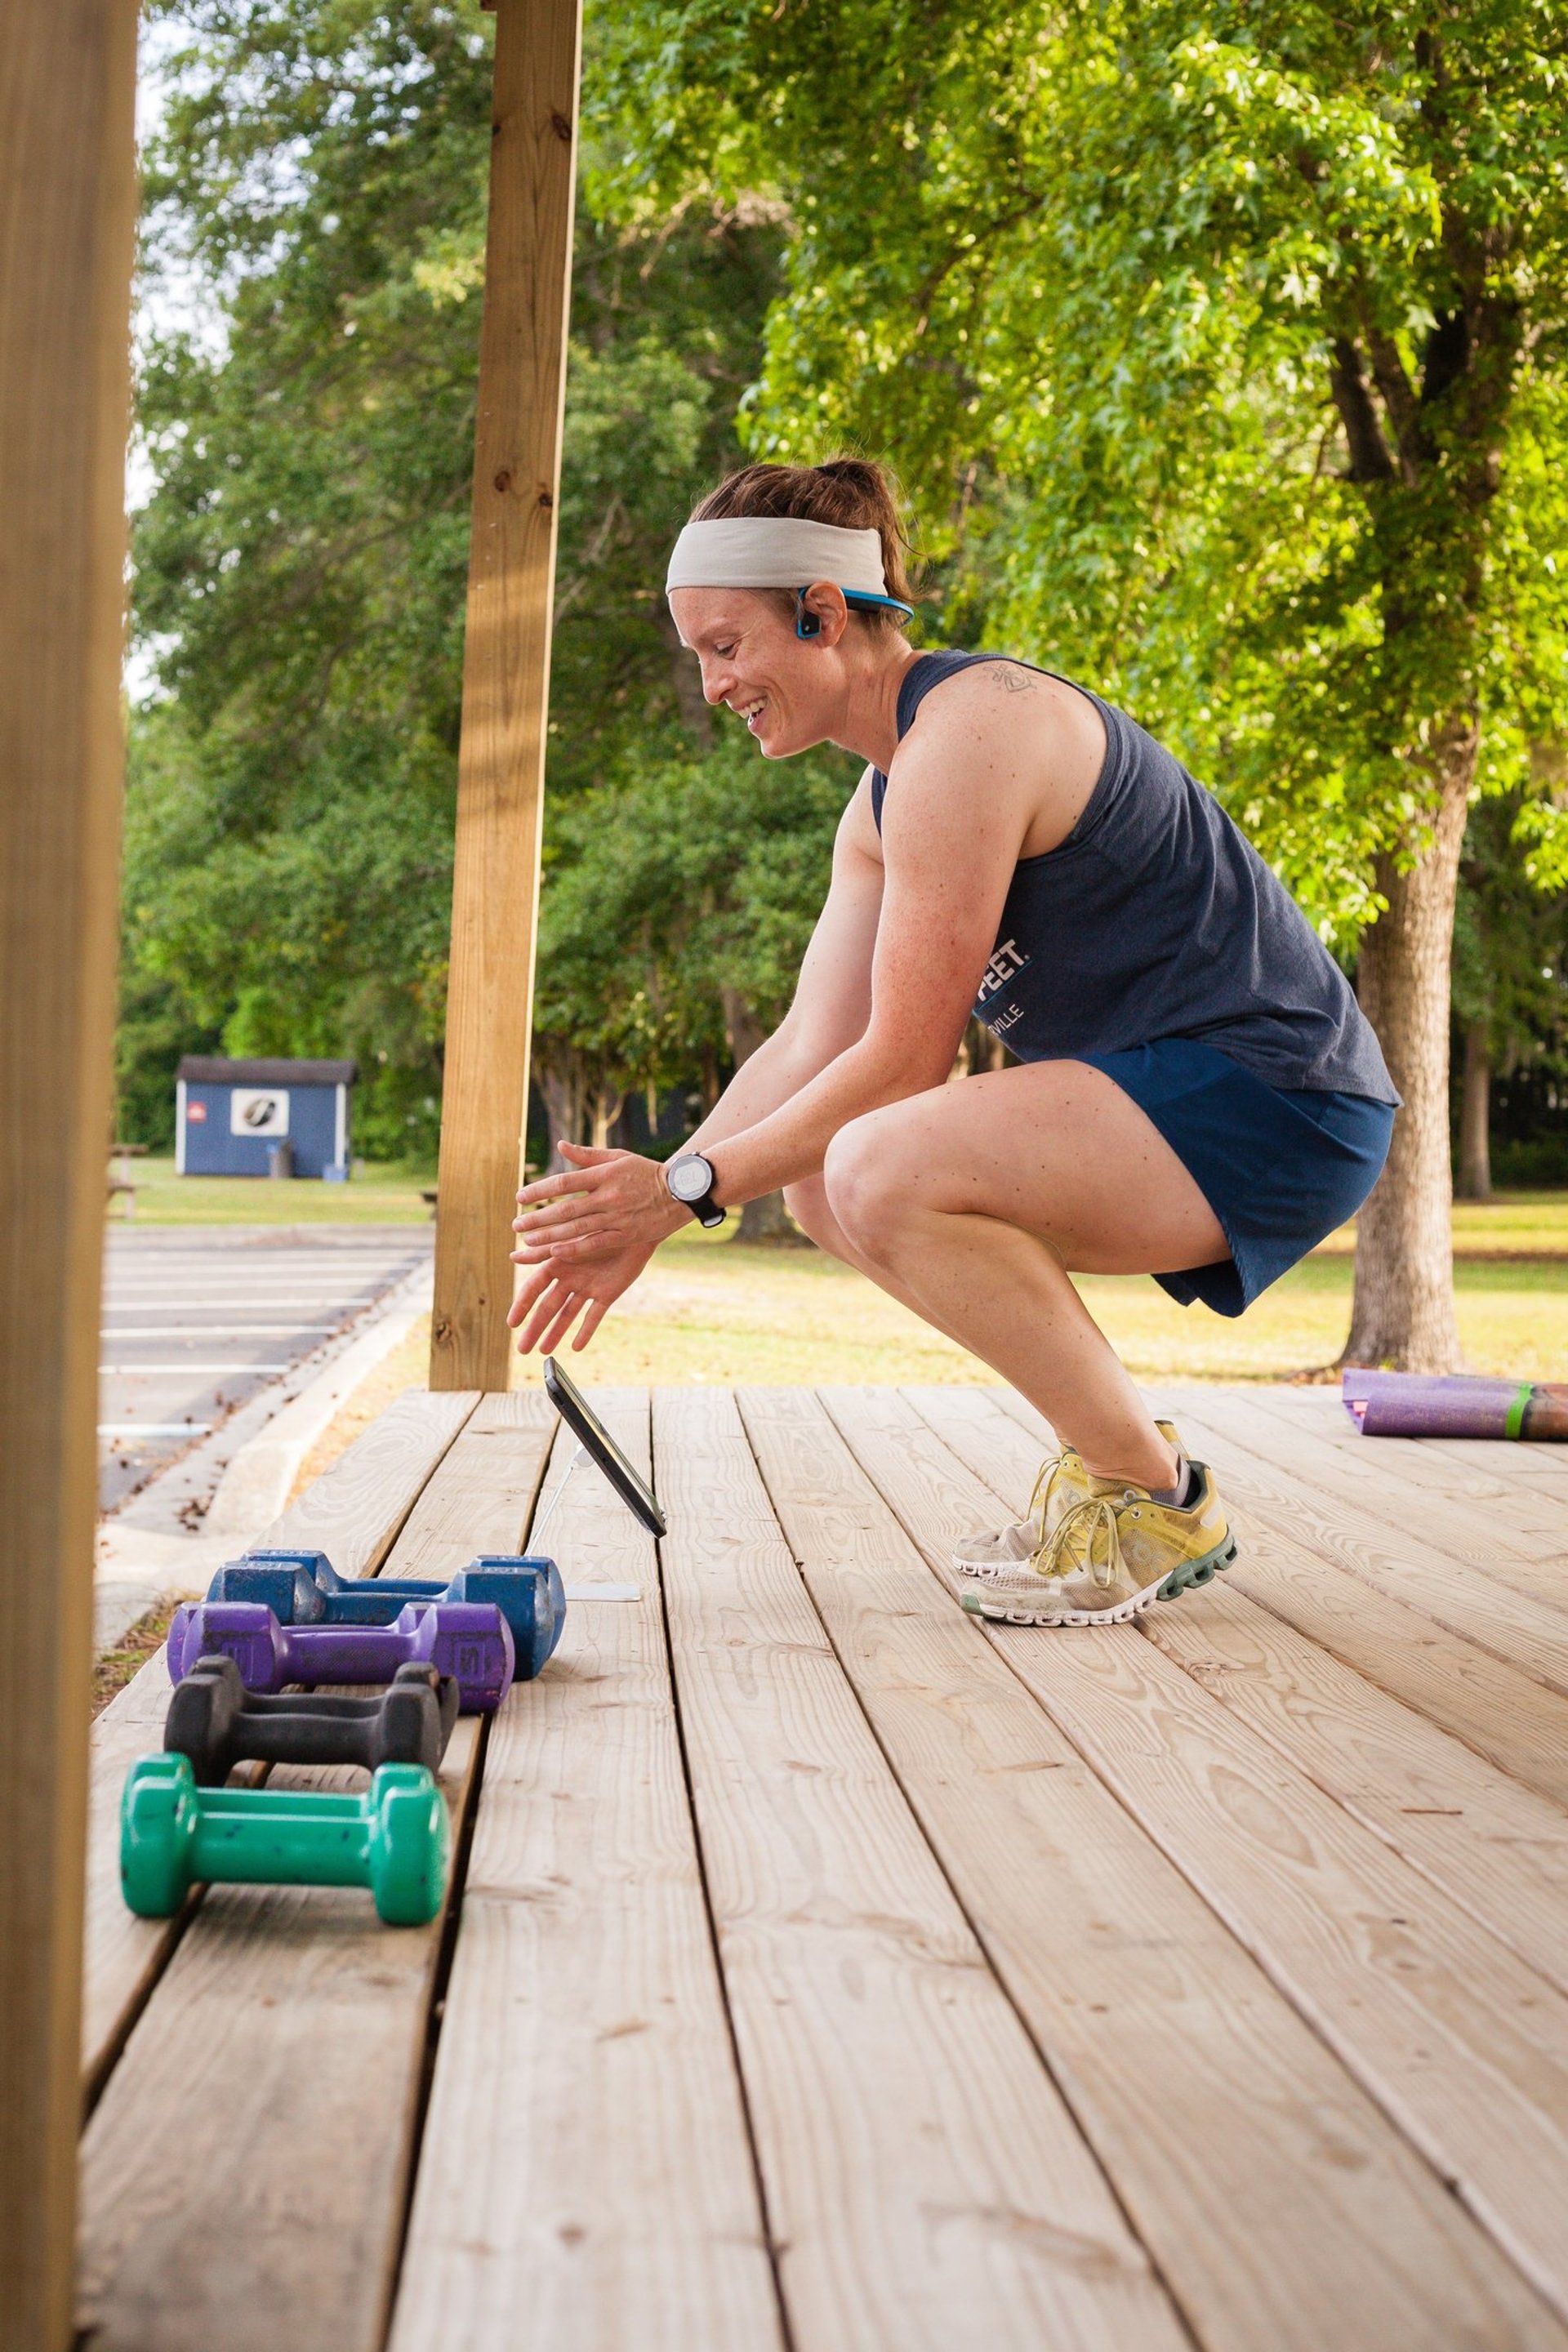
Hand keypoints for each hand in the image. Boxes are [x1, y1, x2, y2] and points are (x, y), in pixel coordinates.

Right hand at [506, 1231, 655, 1354]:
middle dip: (535, 1328)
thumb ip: (544, 1251)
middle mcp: (570, 1277)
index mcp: (557, 1262)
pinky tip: (577, 1346)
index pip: (533, 1289)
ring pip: (568, 1315)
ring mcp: (588, 1286)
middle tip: (523, 1349)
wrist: (637, 1225)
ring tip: (544, 1351)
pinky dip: (586, 1331)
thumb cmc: (601, 1225)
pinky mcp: (607, 1293)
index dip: (521, 1306)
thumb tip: (513, 1257)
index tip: (511, 1324)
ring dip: (556, 1333)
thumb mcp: (570, 1239)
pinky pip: (594, 1316)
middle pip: (548, 1307)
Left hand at [512, 1142, 685, 1263]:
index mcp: (605, 1174)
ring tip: (528, 1241)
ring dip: (550, 1236)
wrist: (681, 1192)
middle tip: (516, 1224)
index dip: (540, 1190)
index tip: (520, 1196)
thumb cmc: (646, 1172)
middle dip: (538, 1218)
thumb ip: (587, 1155)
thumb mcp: (618, 1158)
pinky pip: (596, 1243)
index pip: (564, 1181)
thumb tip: (560, 1145)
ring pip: (577, 1228)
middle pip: (566, 1208)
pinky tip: (556, 1252)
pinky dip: (575, 1248)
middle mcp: (609, 1196)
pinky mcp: (626, 1234)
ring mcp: (618, 1217)